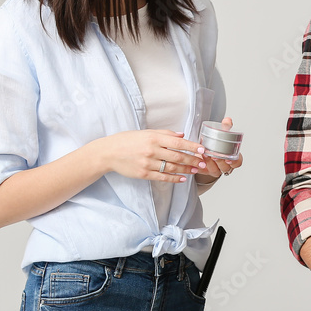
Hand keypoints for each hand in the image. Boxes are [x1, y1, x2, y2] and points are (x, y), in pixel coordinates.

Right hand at [89, 129, 205, 182]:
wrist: (108, 152)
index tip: (202, 150)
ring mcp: (148, 163)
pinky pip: (162, 177)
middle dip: (192, 160)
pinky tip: (182, 179)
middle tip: (203, 163)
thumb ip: (165, 133)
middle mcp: (152, 150)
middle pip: (177, 156)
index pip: (178, 142)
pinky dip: (174, 179)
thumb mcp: (146, 132)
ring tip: (195, 170)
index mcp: (154, 137)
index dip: (192, 147)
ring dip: (186, 170)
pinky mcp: (144, 174)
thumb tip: (182, 135)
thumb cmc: (127, 140)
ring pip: (172, 168)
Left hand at [194, 117, 242, 186]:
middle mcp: (225, 166)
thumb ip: (226, 127)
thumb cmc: (217, 144)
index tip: (229, 158)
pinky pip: (203, 172)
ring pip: (215, 170)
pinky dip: (200, 167)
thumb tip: (228, 120)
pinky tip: (198, 161)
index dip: (234, 162)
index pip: (237, 163)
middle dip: (220, 162)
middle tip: (215, 155)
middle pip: (226, 167)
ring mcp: (216, 169)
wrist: (207, 151)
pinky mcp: (206, 171)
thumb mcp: (223, 135)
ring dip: (210, 163)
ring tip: (205, 155)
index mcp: (232, 158)